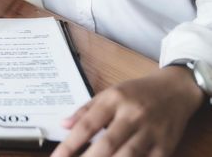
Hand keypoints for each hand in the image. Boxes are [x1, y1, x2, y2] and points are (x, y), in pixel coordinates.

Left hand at [51, 66, 203, 156]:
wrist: (176, 89)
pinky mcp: (165, 146)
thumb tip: (63, 124)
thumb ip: (86, 110)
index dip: (70, 144)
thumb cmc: (137, 92)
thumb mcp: (109, 94)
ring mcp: (150, 132)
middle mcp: (132, 115)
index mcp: (114, 100)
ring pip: (128, 155)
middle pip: (107, 143)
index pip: (88, 125)